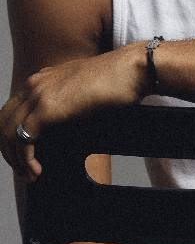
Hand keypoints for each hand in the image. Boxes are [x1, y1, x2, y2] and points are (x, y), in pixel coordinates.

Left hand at [0, 42, 145, 182]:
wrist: (132, 68)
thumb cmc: (118, 79)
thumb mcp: (83, 90)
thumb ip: (67, 103)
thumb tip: (62, 130)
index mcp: (43, 78)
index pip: (12, 110)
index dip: (13, 136)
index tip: (24, 155)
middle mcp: (36, 83)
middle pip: (3, 122)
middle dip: (8, 150)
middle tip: (23, 169)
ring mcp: (40, 94)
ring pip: (8, 132)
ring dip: (15, 159)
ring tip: (30, 174)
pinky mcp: (48, 108)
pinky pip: (22, 140)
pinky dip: (25, 160)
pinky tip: (36, 171)